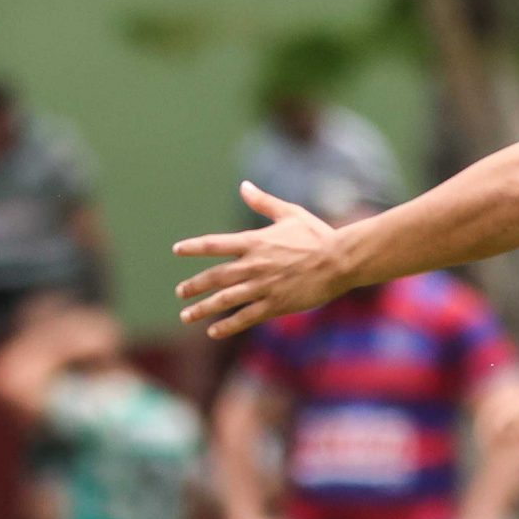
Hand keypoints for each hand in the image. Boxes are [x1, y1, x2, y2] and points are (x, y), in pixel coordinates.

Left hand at [173, 183, 357, 337]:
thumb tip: (244, 186)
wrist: (341, 260)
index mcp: (255, 242)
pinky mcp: (275, 304)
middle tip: (180, 292)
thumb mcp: (290, 214)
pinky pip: (245, 317)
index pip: (215, 244)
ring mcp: (263, 286)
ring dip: (202, 308)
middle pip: (215, 276)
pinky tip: (212, 332)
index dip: (193, 247)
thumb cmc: (317, 235)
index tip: (177, 250)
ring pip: (225, 300)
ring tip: (186, 316)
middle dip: (194, 285)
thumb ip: (263, 202)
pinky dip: (227, 325)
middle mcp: (254, 265)